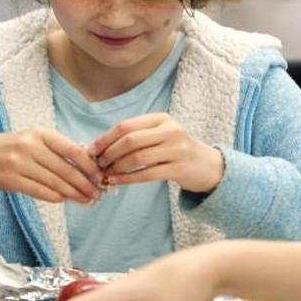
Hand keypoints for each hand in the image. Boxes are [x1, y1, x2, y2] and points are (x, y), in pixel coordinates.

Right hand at [0, 128, 102, 203]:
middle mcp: (30, 146)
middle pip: (66, 169)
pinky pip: (40, 191)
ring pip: (55, 183)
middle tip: (97, 194)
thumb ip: (55, 149)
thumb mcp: (31, 138)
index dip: (89, 165)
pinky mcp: (11, 180)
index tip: (100, 176)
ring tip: (86, 200)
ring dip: (74, 194)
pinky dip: (56, 197)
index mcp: (39, 133)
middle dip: (85, 184)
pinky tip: (65, 200)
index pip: (72, 150)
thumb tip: (86, 165)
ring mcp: (19, 163)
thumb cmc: (8, 148)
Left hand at [89, 113, 223, 193]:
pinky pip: (146, 174)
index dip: (106, 138)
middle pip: (130, 141)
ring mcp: (177, 149)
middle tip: (98, 164)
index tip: (92, 150)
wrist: (208, 166)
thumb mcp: (160, 135)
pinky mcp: (179, 168)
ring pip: (137, 158)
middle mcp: (170, 131)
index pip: (126, 126)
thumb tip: (100, 146)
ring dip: (117, 167)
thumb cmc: (176, 150)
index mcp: (161, 119)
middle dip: (109, 153)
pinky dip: (127, 178)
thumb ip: (136, 136)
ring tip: (105, 174)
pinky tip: (116, 181)